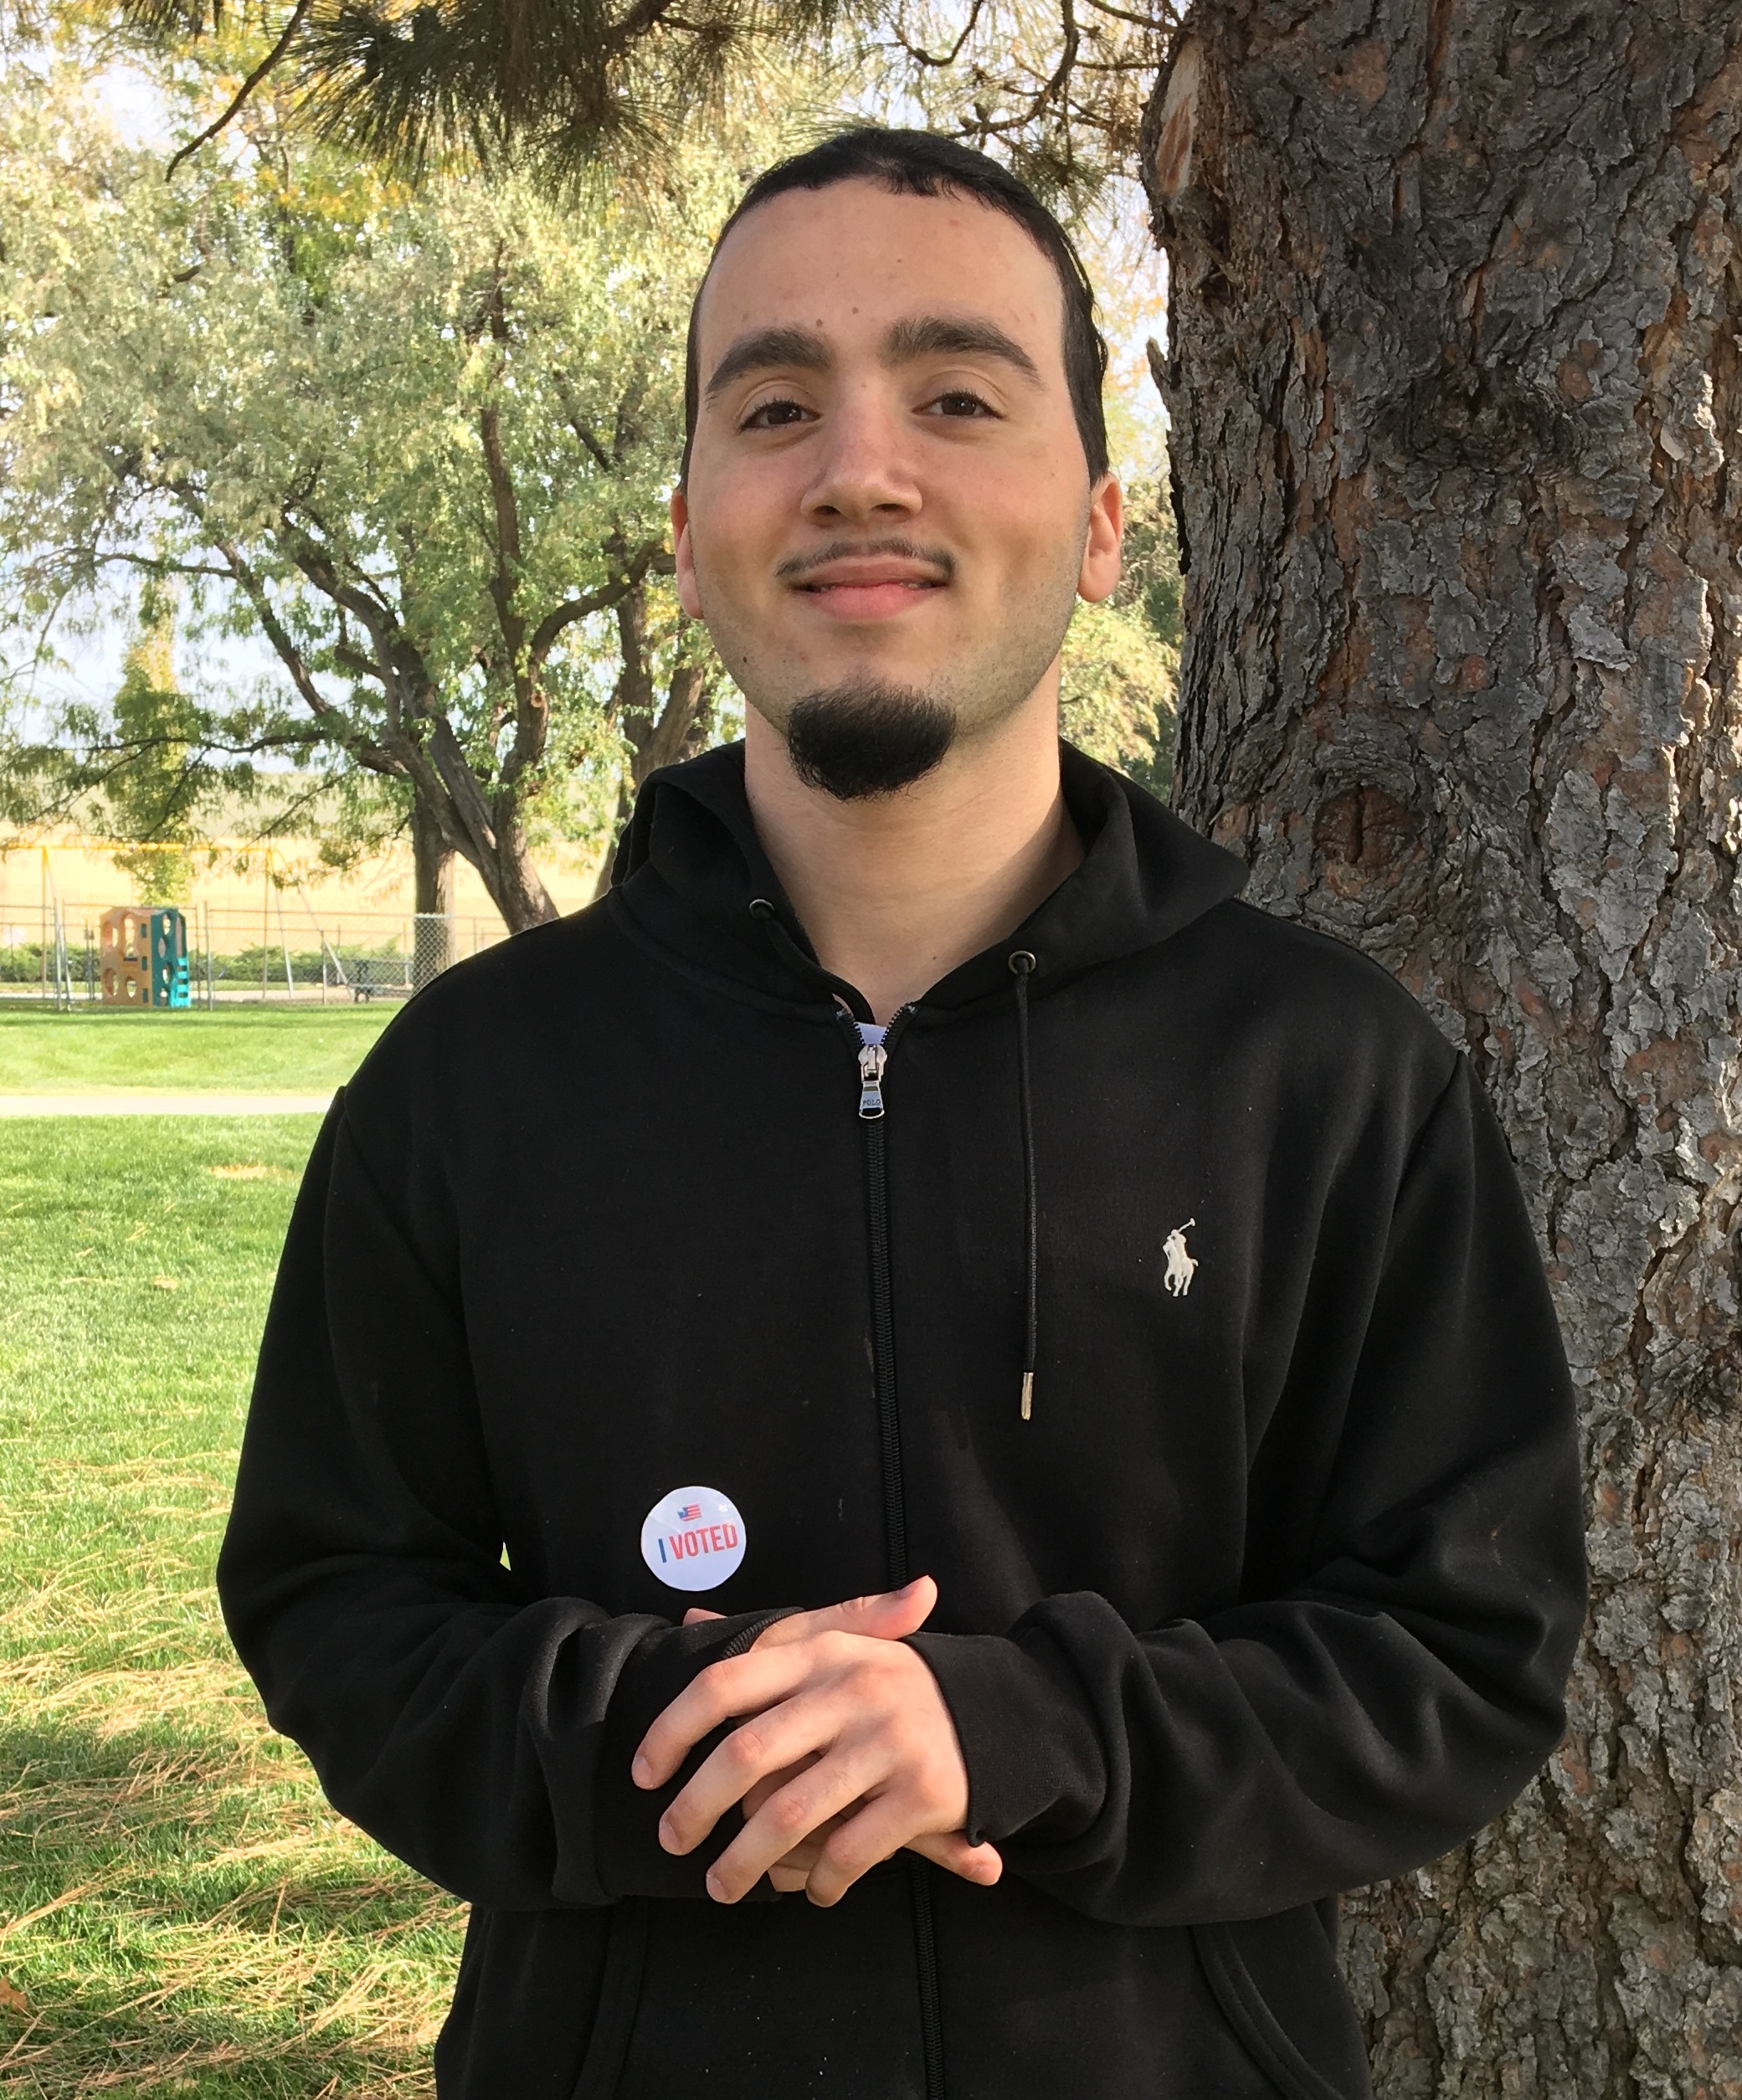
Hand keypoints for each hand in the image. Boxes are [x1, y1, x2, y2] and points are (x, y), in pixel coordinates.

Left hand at [632, 1576, 1002, 1906]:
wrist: (1003, 1707)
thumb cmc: (894, 1682)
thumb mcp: (837, 1647)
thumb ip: (768, 1641)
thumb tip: (691, 1616)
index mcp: (823, 1653)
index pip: (725, 1683)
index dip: (673, 1729)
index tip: (645, 1775)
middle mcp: (852, 1690)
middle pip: (746, 1755)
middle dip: (695, 1808)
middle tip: (671, 1842)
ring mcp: (889, 1743)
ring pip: (789, 1815)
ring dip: (743, 1862)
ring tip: (721, 1886)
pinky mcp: (924, 1794)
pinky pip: (849, 1851)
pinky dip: (822, 1881)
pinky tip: (815, 1890)